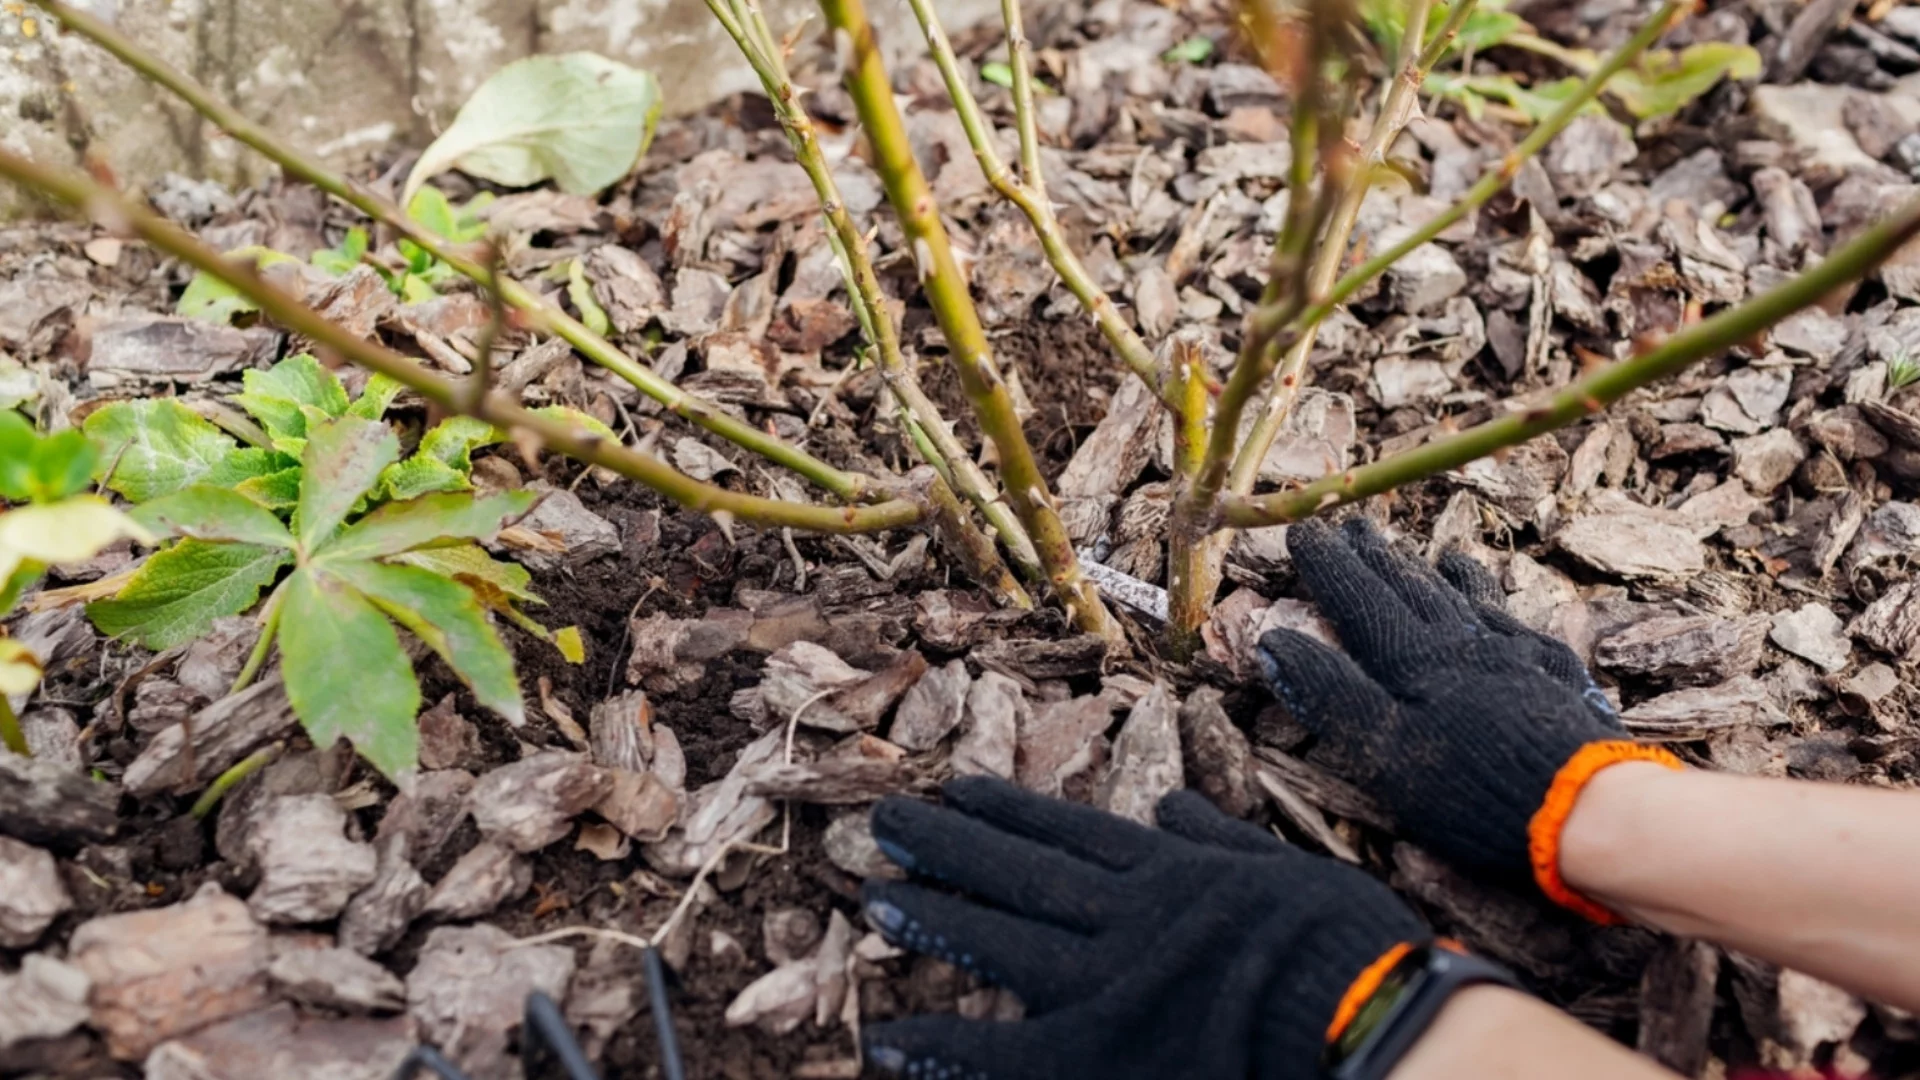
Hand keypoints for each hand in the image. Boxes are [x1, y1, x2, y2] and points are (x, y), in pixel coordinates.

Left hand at [859, 776, 1426, 1078]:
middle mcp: (1123, 916)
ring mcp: (1102, 984)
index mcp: (1172, 874)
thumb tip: (1178, 809)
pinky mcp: (1094, 1054)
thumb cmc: (1346, 949)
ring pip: (1000, 939)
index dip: (1008, 812)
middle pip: (1019, 872)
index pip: (1070, 833)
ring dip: (934, 916)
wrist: (1363, 1018)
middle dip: (949, 845)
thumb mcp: (1287, 871)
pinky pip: (1000, 1052)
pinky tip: (889, 1043)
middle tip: (887, 820)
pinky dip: (942, 1047)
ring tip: (877, 897)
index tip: (958, 789)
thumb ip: (1223, 843)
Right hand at [1256, 518, 1679, 922]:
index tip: (1303, 531)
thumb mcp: (1384, 753)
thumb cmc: (1474, 789)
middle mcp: (1462, 643)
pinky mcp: (1553, 673)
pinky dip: (1486, 597)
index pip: (1359, 600)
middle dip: (1374, 557)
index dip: (1328, 566)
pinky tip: (1486, 595)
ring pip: (1461, 597)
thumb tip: (1276, 641)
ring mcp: (1513, 654)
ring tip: (1417, 550)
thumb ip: (1330, 694)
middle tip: (1352, 524)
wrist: (1587, 808)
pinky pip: (1510, 618)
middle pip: (1410, 587)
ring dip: (1430, 571)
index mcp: (1415, 661)